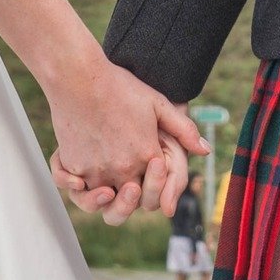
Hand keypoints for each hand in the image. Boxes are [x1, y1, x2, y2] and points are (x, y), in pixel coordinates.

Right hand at [47, 61, 204, 224]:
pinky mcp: (73, 165)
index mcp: (146, 156)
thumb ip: (184, 129)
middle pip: (129, 201)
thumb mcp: (158, 103)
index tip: (150, 172)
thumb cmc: (119, 86)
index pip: (156, 189)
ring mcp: (95, 170)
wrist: (80, 77)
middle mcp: (121, 169)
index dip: (155, 187)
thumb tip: (205, 150)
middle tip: (130, 189)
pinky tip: (79, 183)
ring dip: (104, 201)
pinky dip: (76, 189)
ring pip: (101, 202)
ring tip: (106, 192)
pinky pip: (74, 189)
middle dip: (132, 200)